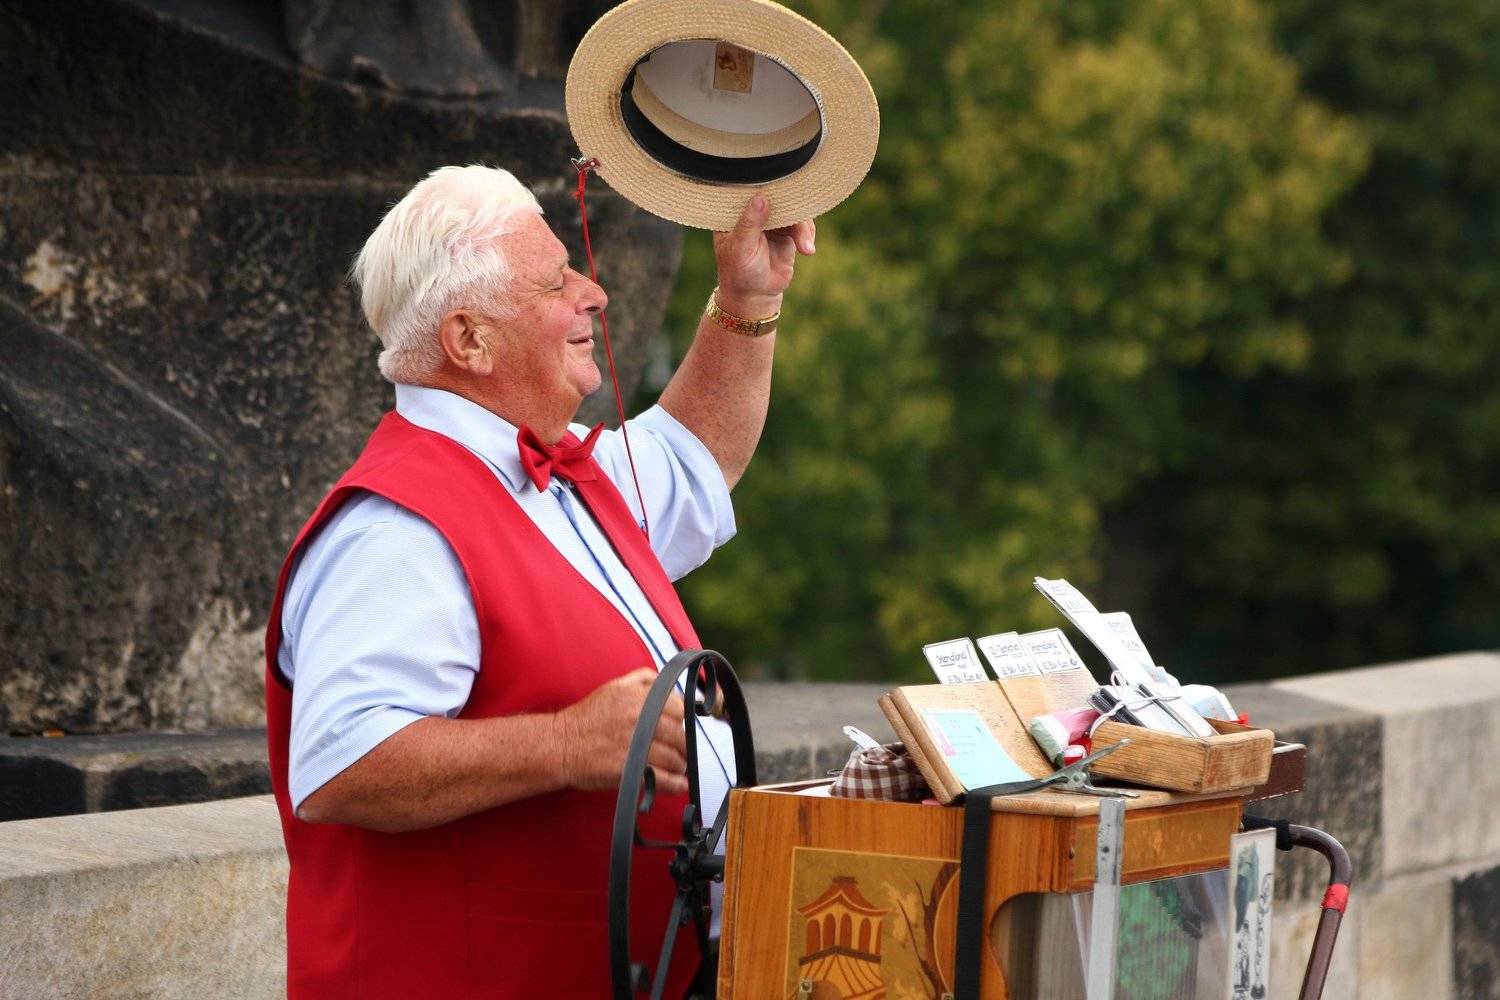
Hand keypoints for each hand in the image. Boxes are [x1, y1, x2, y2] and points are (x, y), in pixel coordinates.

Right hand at [554, 668, 688, 796]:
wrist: (560, 745)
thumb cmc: (586, 717)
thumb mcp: (614, 687)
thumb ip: (643, 679)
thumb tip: (668, 684)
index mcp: (637, 698)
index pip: (678, 708)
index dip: (681, 719)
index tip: (677, 727)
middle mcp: (638, 720)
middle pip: (679, 735)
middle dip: (683, 746)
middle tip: (682, 752)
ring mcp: (634, 746)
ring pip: (673, 758)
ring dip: (679, 765)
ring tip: (678, 768)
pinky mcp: (629, 770)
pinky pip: (661, 778)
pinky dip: (674, 784)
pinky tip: (678, 785)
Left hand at [712, 194, 815, 319]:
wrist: (755, 296)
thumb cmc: (739, 272)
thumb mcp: (741, 248)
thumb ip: (750, 223)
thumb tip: (761, 198)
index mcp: (734, 210)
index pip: (749, 188)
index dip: (766, 184)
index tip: (783, 186)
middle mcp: (754, 211)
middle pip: (778, 195)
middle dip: (793, 207)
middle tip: (800, 221)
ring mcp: (772, 220)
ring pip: (794, 210)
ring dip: (803, 228)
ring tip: (805, 248)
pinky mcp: (787, 231)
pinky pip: (803, 224)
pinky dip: (807, 234)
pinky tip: (807, 249)